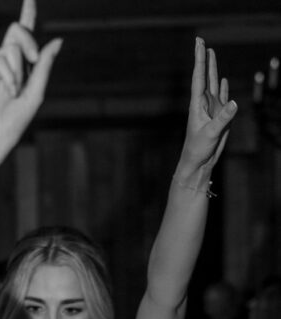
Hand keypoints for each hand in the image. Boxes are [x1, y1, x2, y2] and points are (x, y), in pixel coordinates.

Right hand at [0, 0, 62, 163]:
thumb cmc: (12, 123)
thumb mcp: (35, 92)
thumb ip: (44, 66)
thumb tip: (58, 40)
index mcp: (17, 67)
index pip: (22, 36)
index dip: (27, 14)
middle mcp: (2, 61)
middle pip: (17, 32)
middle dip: (29, 42)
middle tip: (35, 59)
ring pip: (10, 48)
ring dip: (18, 72)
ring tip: (12, 92)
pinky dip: (8, 75)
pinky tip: (7, 91)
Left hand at [179, 37, 236, 175]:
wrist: (199, 163)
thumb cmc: (198, 149)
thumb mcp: (210, 133)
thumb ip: (222, 118)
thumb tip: (234, 103)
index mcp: (197, 104)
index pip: (199, 77)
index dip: (199, 59)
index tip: (199, 43)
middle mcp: (204, 103)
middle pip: (204, 75)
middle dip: (204, 59)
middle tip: (201, 41)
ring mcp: (212, 109)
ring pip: (213, 84)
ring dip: (213, 69)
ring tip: (211, 54)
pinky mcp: (219, 117)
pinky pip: (222, 98)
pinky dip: (223, 88)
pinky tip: (223, 80)